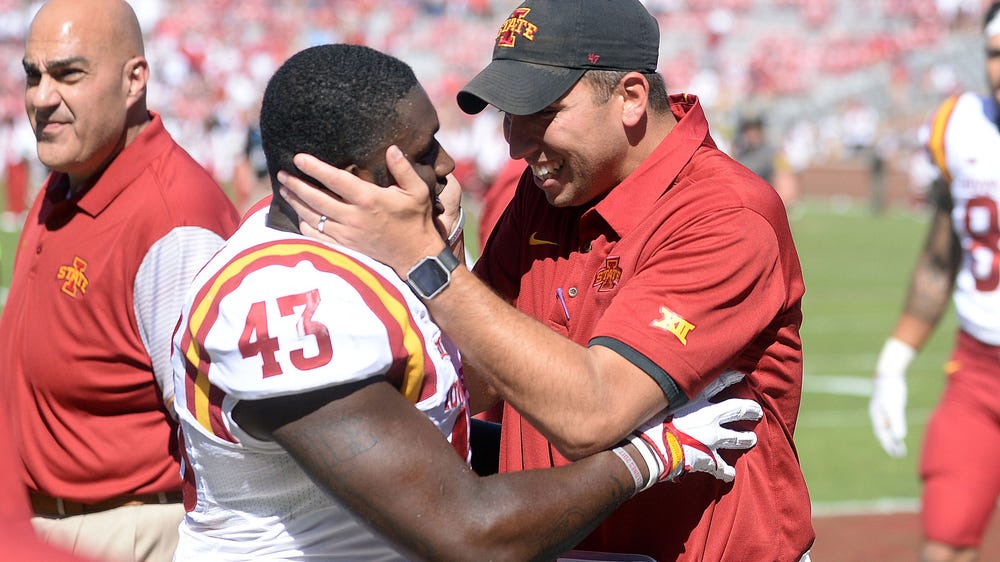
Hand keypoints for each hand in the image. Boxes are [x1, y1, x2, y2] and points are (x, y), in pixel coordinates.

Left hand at [277, 147, 450, 275]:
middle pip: (316, 199)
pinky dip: (305, 224)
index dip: (315, 168)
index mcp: (369, 200)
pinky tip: (299, 214)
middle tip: (282, 173)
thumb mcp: (418, 191)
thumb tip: (392, 149)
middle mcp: (354, 217)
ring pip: (312, 216)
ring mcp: (347, 234)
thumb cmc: (416, 220)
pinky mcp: (345, 247)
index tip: (298, 158)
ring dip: (296, 202)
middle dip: (296, 184)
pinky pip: (317, 236)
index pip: (335, 180)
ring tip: (285, 189)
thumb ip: (403, 169)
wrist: (415, 256)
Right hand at [631, 371, 761, 485]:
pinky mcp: (708, 459)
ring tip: (751, 439)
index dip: (731, 378)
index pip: (719, 383)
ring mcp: (711, 439)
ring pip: (735, 438)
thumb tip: (655, 389)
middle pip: (736, 409)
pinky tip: (730, 475)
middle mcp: (709, 417)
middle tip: (757, 411)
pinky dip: (726, 471)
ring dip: (744, 438)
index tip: (741, 376)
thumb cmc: (649, 421)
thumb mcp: (657, 400)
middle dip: (749, 410)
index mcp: (696, 399)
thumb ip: (665, 396)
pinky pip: (721, 467)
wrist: (651, 447)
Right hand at [868, 337, 913, 457]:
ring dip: (891, 437)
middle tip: (898, 454)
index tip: (896, 454)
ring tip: (898, 446)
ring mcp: (882, 410)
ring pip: (885, 427)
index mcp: (878, 417)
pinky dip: (893, 428)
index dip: (889, 445)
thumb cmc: (891, 390)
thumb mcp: (894, 406)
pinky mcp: (888, 406)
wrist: (889, 373)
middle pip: (883, 433)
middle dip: (890, 444)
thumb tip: (899, 438)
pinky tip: (898, 429)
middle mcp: (878, 415)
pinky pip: (890, 421)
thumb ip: (896, 422)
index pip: (883, 435)